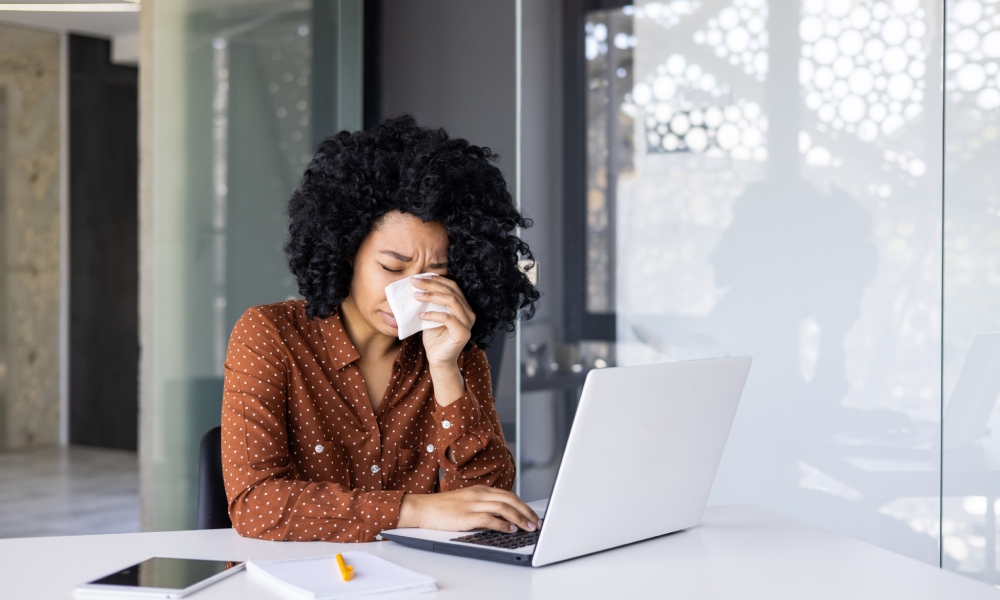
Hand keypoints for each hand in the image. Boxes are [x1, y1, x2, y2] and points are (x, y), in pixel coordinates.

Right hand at [397, 485, 540, 532]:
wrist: (422, 508)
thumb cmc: (442, 508)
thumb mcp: (466, 502)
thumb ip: (483, 505)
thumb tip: (502, 517)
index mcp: (480, 490)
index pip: (508, 495)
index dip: (523, 505)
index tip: (532, 515)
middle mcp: (479, 494)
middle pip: (510, 499)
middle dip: (526, 511)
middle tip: (536, 522)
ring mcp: (473, 504)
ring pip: (503, 508)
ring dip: (519, 518)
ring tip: (529, 527)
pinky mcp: (466, 516)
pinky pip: (490, 519)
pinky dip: (503, 524)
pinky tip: (511, 529)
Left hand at [411, 275, 475, 368]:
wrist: (438, 360)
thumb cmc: (434, 338)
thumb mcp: (431, 316)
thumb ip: (430, 303)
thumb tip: (417, 287)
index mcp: (463, 306)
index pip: (452, 286)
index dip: (436, 279)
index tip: (419, 277)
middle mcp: (468, 312)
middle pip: (451, 291)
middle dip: (431, 284)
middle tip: (414, 282)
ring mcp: (468, 323)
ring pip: (451, 301)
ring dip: (431, 296)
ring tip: (416, 296)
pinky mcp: (463, 333)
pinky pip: (447, 318)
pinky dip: (432, 315)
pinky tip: (421, 315)